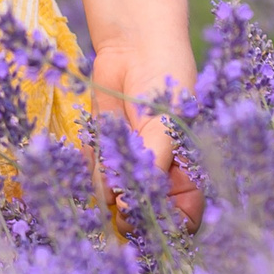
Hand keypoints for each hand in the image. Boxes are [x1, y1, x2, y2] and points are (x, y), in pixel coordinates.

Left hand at [87, 38, 202, 230]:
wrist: (135, 49)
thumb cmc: (165, 86)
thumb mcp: (165, 127)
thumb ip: (150, 167)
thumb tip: (131, 207)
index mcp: (186, 174)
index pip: (181, 218)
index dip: (166, 225)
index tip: (147, 218)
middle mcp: (157, 174)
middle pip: (143, 213)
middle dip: (129, 214)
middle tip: (119, 208)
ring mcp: (128, 162)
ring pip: (113, 195)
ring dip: (105, 187)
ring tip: (109, 159)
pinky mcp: (103, 147)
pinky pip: (91, 170)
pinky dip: (88, 166)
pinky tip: (93, 148)